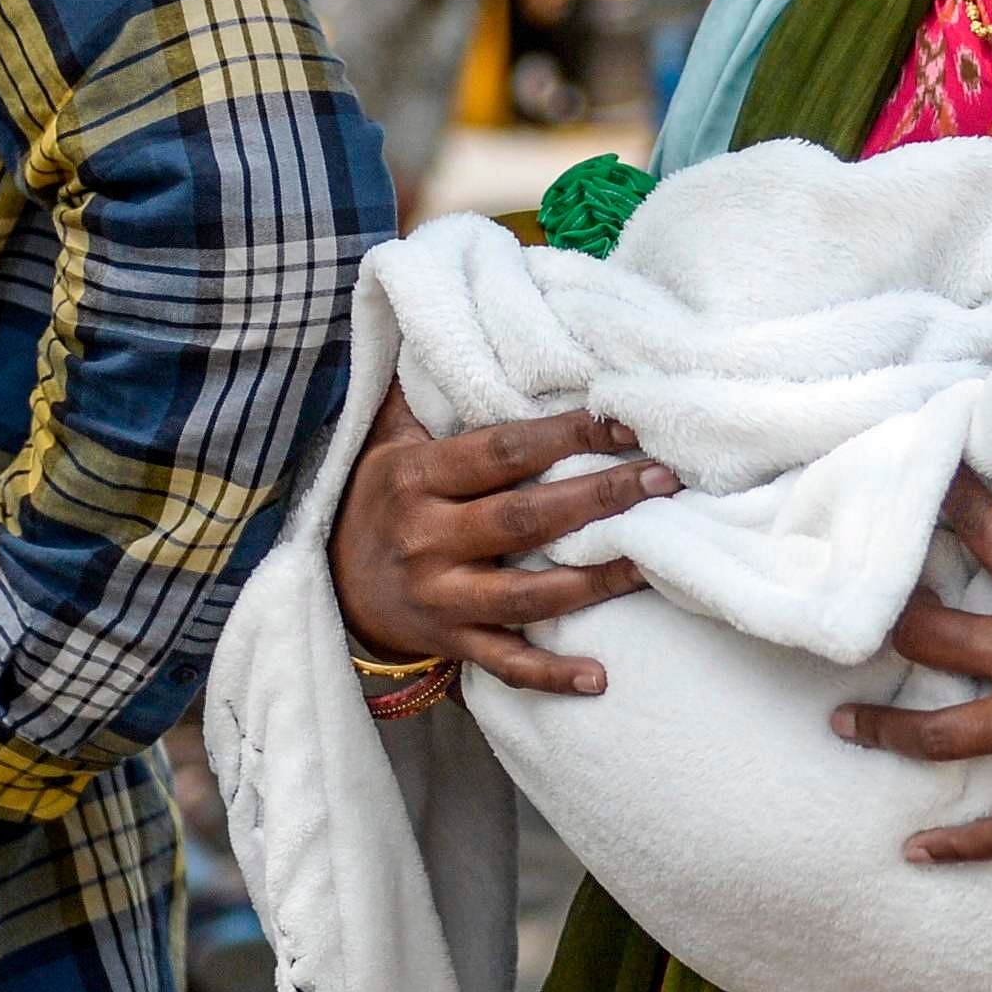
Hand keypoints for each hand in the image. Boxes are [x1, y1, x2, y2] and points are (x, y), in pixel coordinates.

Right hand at [328, 392, 676, 695]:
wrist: (327, 587)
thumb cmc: (374, 498)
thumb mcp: (382, 440)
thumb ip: (416, 389)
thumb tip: (432, 315)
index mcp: (415, 477)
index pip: (501, 450)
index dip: (564, 434)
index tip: (622, 419)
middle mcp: (428, 537)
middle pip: (525, 517)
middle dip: (599, 498)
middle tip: (663, 480)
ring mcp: (440, 596)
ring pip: (527, 593)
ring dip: (594, 581)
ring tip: (652, 562)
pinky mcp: (449, 642)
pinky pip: (504, 662)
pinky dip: (549, 674)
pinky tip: (599, 677)